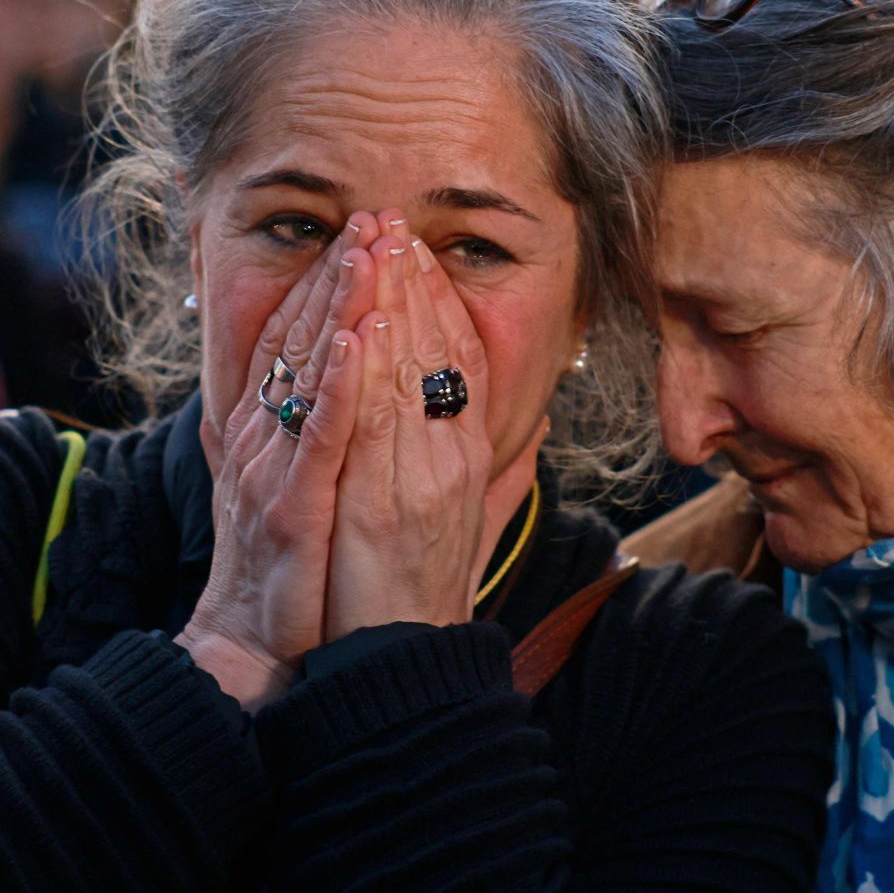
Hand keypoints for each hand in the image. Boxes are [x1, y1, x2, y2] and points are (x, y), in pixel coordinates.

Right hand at [180, 214, 380, 708]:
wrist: (254, 646)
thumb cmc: (287, 565)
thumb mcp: (294, 479)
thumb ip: (309, 427)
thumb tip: (334, 380)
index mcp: (267, 428)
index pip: (297, 337)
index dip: (326, 280)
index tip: (361, 231)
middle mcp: (263, 437)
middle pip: (301, 339)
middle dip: (339, 275)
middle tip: (373, 217)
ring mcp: (274, 468)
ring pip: (309, 373)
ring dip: (339, 309)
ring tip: (368, 253)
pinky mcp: (294, 506)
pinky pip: (318, 436)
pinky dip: (336, 386)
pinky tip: (354, 342)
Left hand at [321, 216, 541, 640]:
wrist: (400, 670)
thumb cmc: (418, 600)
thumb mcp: (465, 524)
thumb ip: (493, 472)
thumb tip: (531, 427)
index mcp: (464, 459)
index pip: (458, 360)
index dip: (439, 300)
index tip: (417, 251)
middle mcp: (450, 462)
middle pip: (436, 353)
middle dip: (411, 281)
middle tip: (390, 222)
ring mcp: (420, 483)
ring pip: (408, 376)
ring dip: (389, 305)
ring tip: (374, 248)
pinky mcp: (385, 511)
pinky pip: (378, 429)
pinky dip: (371, 375)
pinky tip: (362, 327)